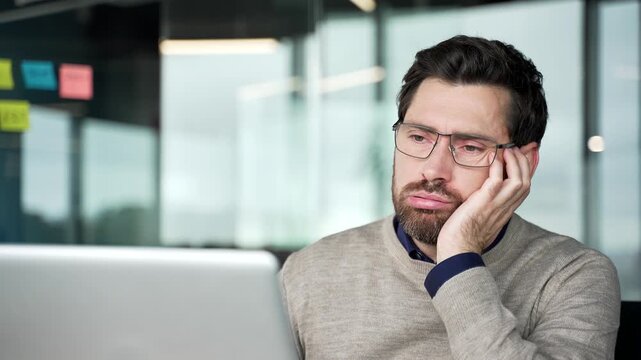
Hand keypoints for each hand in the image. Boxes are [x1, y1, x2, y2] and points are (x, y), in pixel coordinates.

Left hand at [435, 146, 532, 262]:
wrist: (458, 249)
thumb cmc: (464, 235)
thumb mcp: (481, 218)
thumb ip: (486, 206)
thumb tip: (481, 196)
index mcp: (506, 211)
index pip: (524, 188)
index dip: (526, 171)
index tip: (522, 157)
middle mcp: (506, 208)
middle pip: (526, 182)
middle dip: (524, 163)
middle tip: (514, 149)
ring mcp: (497, 204)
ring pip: (519, 180)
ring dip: (515, 162)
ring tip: (507, 150)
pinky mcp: (485, 201)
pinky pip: (497, 180)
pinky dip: (497, 166)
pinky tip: (493, 157)